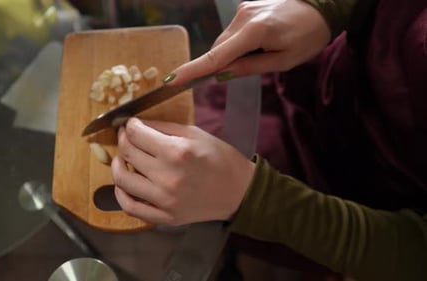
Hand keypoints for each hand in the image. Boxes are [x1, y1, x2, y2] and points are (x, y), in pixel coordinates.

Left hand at [111, 118, 255, 225]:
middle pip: (127, 153)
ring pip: (122, 180)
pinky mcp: (165, 217)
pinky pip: (130, 207)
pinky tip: (124, 184)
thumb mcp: (195, 133)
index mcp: (177, 151)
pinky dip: (121, 194)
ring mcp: (164, 200)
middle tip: (127, 137)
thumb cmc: (220, 158)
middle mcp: (167, 176)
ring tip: (123, 159)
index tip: (131, 124)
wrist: (239, 191)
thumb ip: (163, 128)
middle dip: (123, 140)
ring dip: (117, 164)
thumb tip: (137, 125)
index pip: (136, 134)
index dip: (129, 125)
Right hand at [167, 0, 330, 84]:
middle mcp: (243, 16)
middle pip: (218, 48)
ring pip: (225, 41)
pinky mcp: (245, 7)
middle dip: (223, 64)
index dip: (193, 70)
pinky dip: (238, 42)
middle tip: (243, 71)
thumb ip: (250, 68)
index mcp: (255, 31)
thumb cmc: (308, 36)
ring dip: (233, 53)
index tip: (172, 80)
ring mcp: (243, 9)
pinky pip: (233, 31)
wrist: (322, 6)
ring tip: (262, 52)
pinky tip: (258, 43)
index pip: (217, 56)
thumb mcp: (283, 61)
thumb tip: (222, 74)